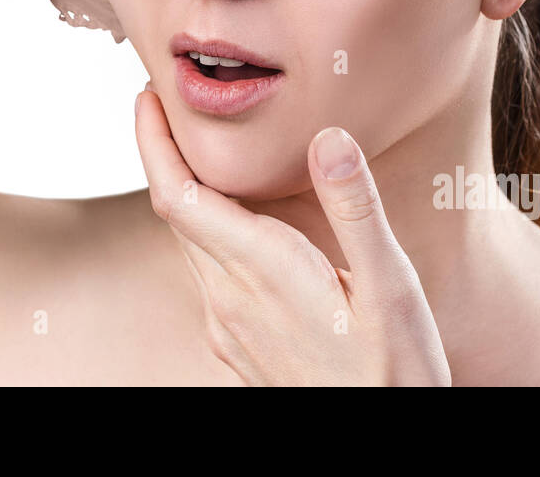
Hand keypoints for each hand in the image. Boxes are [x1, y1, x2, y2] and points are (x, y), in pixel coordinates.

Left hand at [134, 87, 450, 385]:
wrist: (375, 444)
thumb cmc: (392, 371)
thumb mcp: (392, 286)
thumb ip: (355, 210)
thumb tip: (328, 138)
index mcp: (260, 269)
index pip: (178, 194)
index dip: (153, 142)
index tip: (147, 97)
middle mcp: (229, 298)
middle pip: (175, 213)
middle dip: (165, 156)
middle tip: (169, 106)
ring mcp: (228, 326)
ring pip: (189, 246)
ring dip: (184, 195)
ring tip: (200, 153)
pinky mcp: (236, 347)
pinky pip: (206, 277)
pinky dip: (206, 234)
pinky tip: (235, 227)